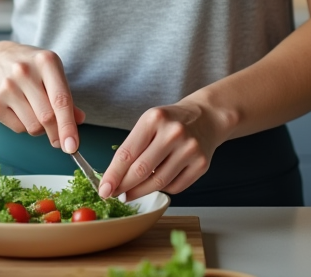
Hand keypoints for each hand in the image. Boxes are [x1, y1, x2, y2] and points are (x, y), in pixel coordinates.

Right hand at [0, 41, 86, 151]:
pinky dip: (25, 126)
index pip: (60, 100)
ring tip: (36, 113)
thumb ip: (67, 97)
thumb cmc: (32, 68)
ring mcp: (6, 87)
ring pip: (33, 127)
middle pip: (47, 117)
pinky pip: (18, 129)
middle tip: (60, 140)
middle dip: (57, 133)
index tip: (72, 147)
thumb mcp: (53, 73)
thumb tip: (78, 120)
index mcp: (45, 61)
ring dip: (40, 129)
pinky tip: (21, 111)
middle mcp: (24, 72)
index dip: (68, 126)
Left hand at [97, 101, 224, 200]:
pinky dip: (162, 189)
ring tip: (130, 193)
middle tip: (113, 194)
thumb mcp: (149, 123)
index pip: (127, 153)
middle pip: (141, 170)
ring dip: (140, 192)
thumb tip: (114, 179)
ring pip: (158, 183)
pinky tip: (156, 183)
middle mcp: (173, 133)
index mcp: (154, 119)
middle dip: (124, 186)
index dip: (113, 175)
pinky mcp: (202, 164)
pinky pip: (175, 187)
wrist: (206, 117)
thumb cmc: (170, 122)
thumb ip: (132, 147)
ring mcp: (190, 149)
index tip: (103, 189)